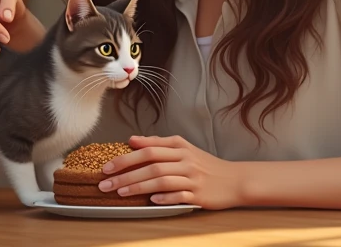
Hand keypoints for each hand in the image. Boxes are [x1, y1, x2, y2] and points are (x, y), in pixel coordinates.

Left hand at [97, 135, 242, 209]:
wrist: (234, 180)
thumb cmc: (205, 165)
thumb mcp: (183, 149)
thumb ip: (158, 144)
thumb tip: (133, 140)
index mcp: (179, 147)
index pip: (148, 150)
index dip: (125, 158)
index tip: (107, 166)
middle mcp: (185, 160)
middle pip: (151, 165)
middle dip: (125, 174)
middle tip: (106, 183)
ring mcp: (192, 177)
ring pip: (162, 180)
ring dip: (139, 186)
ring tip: (121, 192)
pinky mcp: (199, 194)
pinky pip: (179, 195)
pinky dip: (165, 198)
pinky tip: (152, 201)